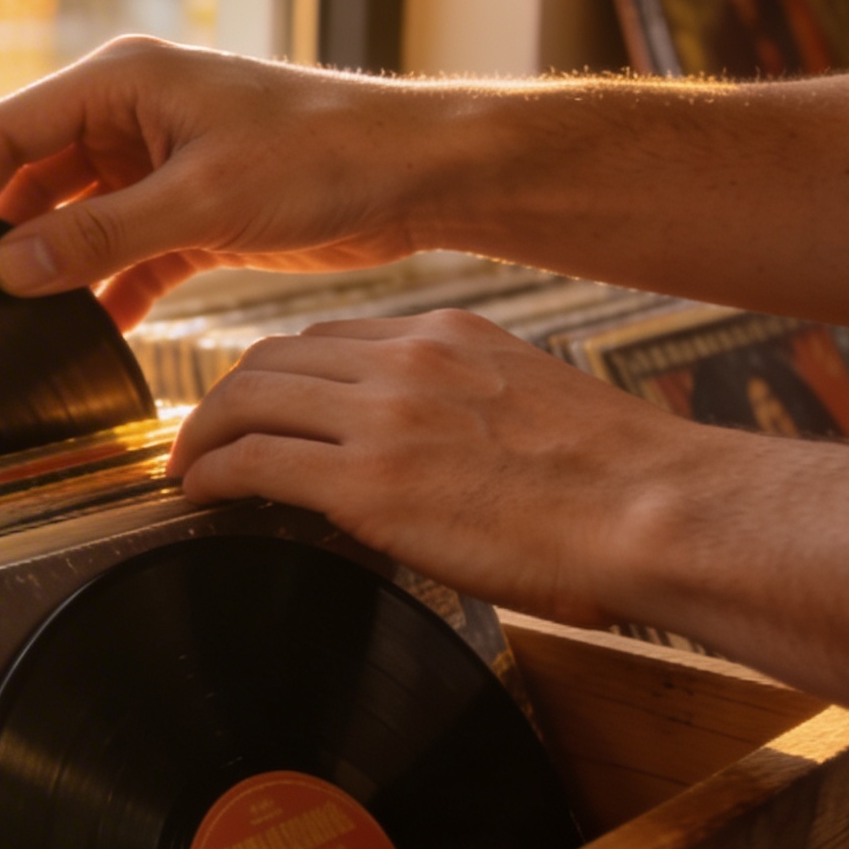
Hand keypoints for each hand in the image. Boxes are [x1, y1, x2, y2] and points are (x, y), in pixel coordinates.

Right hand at [0, 36, 452, 326]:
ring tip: (13, 329)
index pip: (6, 129)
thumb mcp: (201, 199)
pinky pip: (125, 255)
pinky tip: (86, 339)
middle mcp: (131, 114)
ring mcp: (160, 163)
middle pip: (34, 178)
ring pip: (78, 222)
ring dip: (54, 271)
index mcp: (122, 80)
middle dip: (1, 238)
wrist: (417, 176)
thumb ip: (99, 236)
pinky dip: (107, 292)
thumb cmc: (323, 155)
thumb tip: (7, 267)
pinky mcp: (193, 210)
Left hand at [167, 309, 741, 624]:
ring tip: (186, 468)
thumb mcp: (539, 410)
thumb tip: (445, 457)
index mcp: (451, 336)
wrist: (662, 511)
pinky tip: (197, 495)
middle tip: (202, 438)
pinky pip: (257, 462)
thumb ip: (474, 412)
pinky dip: (212, 473)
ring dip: (203, 433)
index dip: (283, 373)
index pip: (333, 339)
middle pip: (275, 357)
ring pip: (250, 397)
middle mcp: (409, 360)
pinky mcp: (372, 483)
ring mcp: (386, 416)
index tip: (262, 407)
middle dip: (226, 396)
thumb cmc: (626, 487)